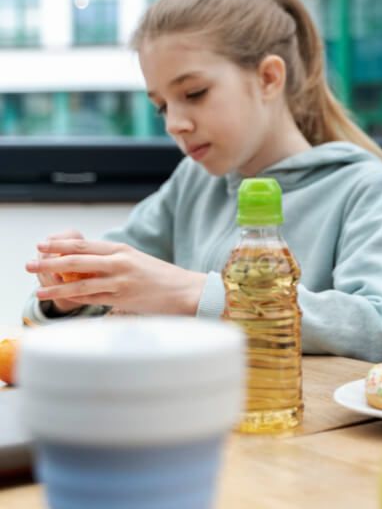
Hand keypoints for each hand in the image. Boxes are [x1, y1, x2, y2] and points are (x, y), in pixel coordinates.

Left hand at [25, 239, 207, 315]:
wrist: (187, 290)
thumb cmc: (164, 278)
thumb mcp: (138, 262)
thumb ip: (115, 262)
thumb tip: (90, 266)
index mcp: (122, 249)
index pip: (84, 245)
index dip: (60, 245)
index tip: (42, 245)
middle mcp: (119, 261)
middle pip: (77, 259)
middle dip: (50, 260)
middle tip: (31, 261)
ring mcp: (121, 279)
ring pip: (80, 280)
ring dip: (55, 284)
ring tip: (37, 287)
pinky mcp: (123, 296)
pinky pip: (91, 297)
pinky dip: (71, 298)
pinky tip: (58, 299)